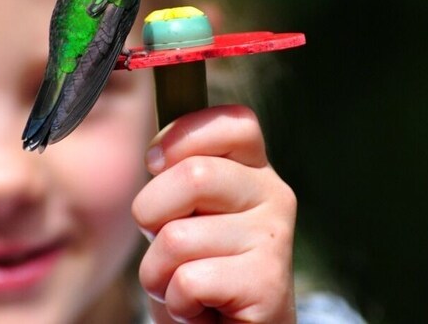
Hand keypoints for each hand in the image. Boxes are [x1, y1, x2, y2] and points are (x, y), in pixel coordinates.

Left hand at [132, 105, 296, 323]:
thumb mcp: (185, 210)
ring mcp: (275, 239)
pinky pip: (188, 281)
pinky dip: (177, 303)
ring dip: (159, 272)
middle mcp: (274, 194)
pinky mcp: (269, 284)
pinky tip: (200, 308)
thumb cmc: (199, 268)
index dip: (182, 136)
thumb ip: (180, 174)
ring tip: (184, 284)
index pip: (232, 122)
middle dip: (152, 214)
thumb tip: (156, 155)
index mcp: (253, 168)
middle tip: (167, 245)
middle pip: (192, 176)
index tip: (155, 163)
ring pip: (178, 237)